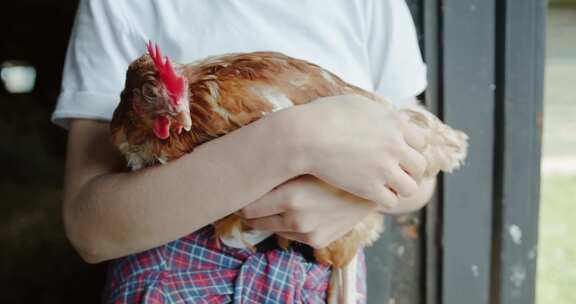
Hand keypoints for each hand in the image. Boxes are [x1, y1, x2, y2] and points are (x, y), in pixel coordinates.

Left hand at [237, 175, 376, 247]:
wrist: (371, 182)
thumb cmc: (333, 162)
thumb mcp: (305, 161)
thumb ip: (275, 167)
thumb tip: (245, 166)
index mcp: (290, 196)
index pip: (247, 207)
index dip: (242, 197)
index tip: (241, 189)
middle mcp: (297, 218)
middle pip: (254, 220)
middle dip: (250, 209)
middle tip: (251, 194)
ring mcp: (308, 232)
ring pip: (272, 227)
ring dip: (270, 217)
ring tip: (276, 199)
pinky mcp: (318, 241)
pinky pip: (291, 234)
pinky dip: (289, 223)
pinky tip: (297, 208)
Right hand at [290, 94, 426, 207]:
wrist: (304, 136)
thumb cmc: (324, 116)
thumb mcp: (357, 104)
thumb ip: (379, 113)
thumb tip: (390, 116)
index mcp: (394, 123)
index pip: (421, 142)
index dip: (410, 149)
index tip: (399, 155)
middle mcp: (394, 145)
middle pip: (420, 165)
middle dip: (409, 170)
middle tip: (396, 173)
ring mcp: (383, 168)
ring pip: (410, 187)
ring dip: (400, 188)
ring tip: (388, 187)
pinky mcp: (369, 188)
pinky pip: (391, 201)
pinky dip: (384, 199)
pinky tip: (372, 195)